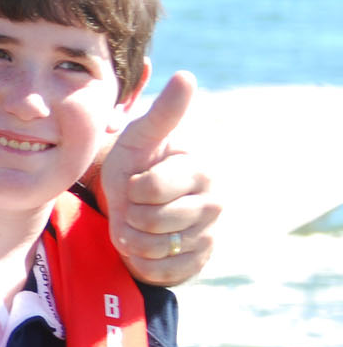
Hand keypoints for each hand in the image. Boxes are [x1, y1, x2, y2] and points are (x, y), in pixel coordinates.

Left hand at [101, 71, 218, 285]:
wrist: (130, 209)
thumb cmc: (133, 167)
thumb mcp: (139, 138)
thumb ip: (163, 112)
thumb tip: (187, 75)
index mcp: (201, 169)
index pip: (151, 189)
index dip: (131, 189)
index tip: (136, 182)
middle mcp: (214, 202)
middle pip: (154, 220)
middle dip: (131, 215)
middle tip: (134, 205)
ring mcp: (210, 233)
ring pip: (157, 247)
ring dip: (134, 238)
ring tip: (138, 223)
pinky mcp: (201, 262)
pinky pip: (162, 271)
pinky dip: (142, 261)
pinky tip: (145, 246)